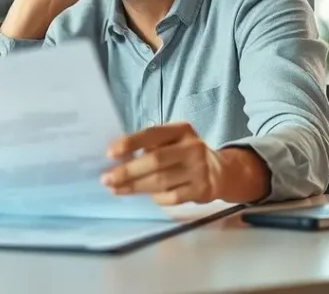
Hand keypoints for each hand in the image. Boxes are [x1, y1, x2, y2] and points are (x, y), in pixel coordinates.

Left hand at [100, 123, 270, 204]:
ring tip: (115, 189)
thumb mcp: (174, 140)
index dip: (130, 143)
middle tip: (107, 178)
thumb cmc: (185, 154)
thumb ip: (152, 145)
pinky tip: (143, 196)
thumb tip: (118, 158)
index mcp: (181, 130)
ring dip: (135, 186)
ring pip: (161, 181)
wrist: (222, 172)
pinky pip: (172, 197)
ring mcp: (198, 170)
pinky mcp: (201, 190)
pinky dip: (155, 197)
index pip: (152, 134)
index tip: (110, 153)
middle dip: (128, 171)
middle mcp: (192, 147)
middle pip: (155, 160)